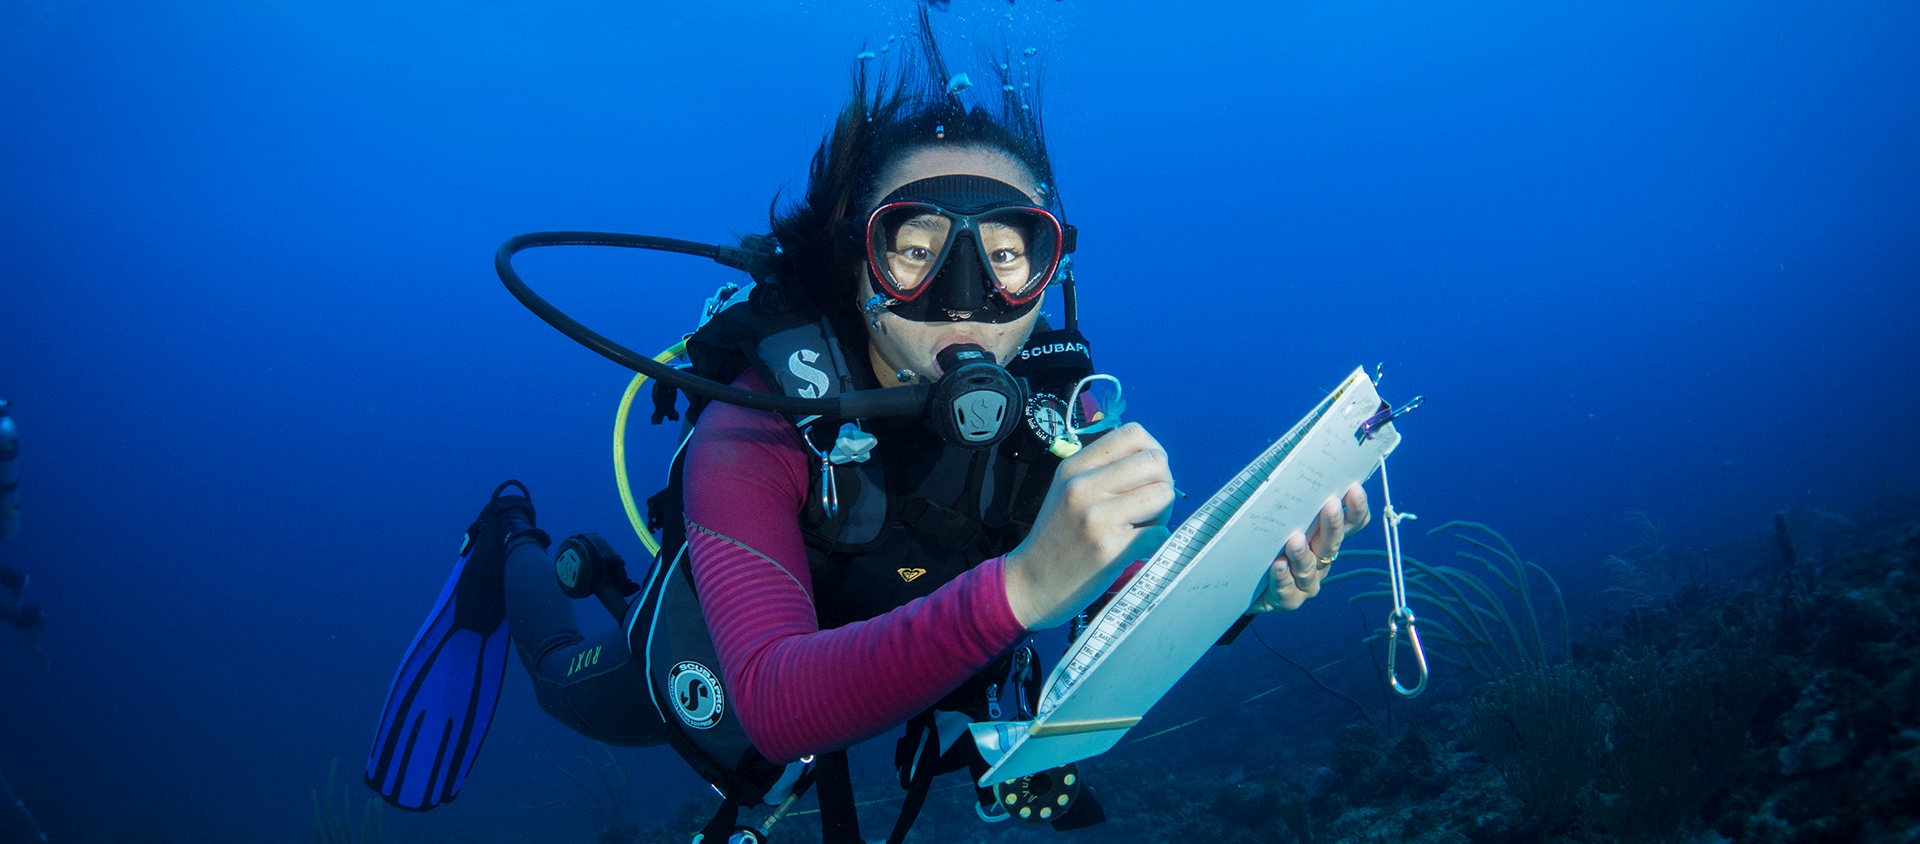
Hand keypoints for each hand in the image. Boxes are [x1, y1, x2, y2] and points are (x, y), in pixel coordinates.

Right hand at [1004, 423, 1174, 629]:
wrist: (1031, 583)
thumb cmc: (1057, 537)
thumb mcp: (1067, 489)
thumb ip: (1103, 469)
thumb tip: (1154, 460)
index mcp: (1075, 466)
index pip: (1133, 434)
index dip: (1152, 453)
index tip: (1146, 476)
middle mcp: (1083, 486)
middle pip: (1156, 462)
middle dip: (1163, 483)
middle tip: (1149, 506)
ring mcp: (1096, 518)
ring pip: (1163, 494)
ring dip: (1163, 513)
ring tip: (1143, 527)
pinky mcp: (1109, 550)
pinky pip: (1159, 533)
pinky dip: (1157, 541)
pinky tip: (1137, 548)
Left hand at [1249, 483, 1370, 613]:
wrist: (1243, 580)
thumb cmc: (1264, 541)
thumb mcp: (1278, 518)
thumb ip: (1289, 501)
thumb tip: (1288, 467)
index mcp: (1324, 537)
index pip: (1351, 524)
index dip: (1356, 509)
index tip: (1354, 489)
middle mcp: (1321, 560)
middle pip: (1332, 543)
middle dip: (1332, 524)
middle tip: (1330, 506)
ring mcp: (1306, 582)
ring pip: (1309, 569)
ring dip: (1303, 554)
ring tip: (1294, 540)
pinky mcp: (1288, 600)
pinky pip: (1287, 590)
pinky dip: (1282, 577)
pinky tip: (1277, 565)